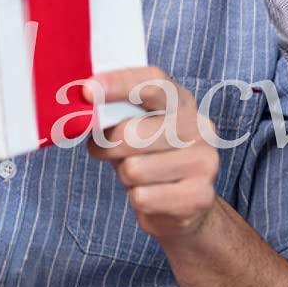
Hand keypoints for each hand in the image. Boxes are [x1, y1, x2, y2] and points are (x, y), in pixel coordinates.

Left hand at [85, 66, 220, 241]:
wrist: (188, 203)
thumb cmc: (150, 157)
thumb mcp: (136, 127)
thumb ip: (117, 114)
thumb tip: (84, 109)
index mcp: (182, 101)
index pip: (153, 83)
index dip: (119, 83)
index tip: (88, 90)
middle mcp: (198, 127)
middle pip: (133, 133)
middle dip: (107, 146)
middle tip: (99, 149)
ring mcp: (203, 161)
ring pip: (134, 169)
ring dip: (124, 176)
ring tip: (137, 176)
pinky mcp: (200, 195)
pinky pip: (143, 198)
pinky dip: (137, 200)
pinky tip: (152, 196)